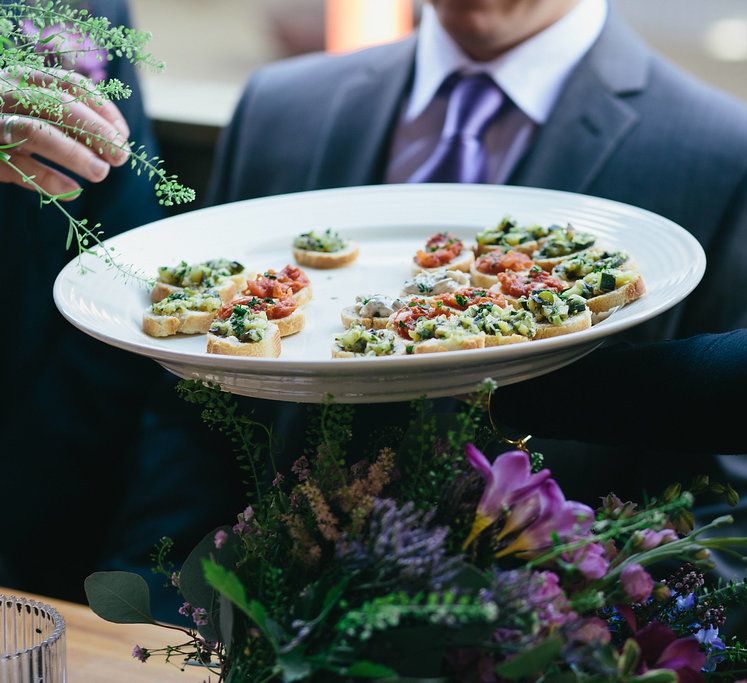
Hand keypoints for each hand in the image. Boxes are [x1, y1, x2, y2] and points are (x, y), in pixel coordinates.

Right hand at [0, 68, 130, 199]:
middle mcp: (6, 91)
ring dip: (73, 154)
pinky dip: (47, 179)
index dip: (102, 109)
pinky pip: (17, 165)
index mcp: (25, 78)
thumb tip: (117, 143)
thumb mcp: (34, 110)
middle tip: (121, 157)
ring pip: (36, 132)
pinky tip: (71, 191)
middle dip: (96, 132)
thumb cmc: (3, 120)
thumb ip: (68, 120)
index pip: (71, 85)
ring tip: (101, 173)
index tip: (123, 134)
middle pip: (59, 106)